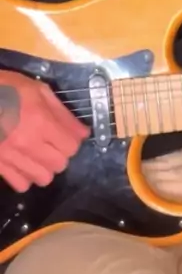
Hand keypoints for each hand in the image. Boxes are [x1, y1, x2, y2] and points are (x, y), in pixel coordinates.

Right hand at [0, 71, 89, 192]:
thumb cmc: (5, 88)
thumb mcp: (37, 90)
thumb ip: (62, 112)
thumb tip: (83, 133)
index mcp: (41, 121)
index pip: (71, 146)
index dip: (72, 140)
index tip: (67, 134)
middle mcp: (28, 143)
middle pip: (60, 165)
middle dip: (60, 154)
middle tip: (52, 143)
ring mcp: (11, 157)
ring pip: (43, 178)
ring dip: (45, 167)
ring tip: (38, 154)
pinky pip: (21, 185)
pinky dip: (26, 177)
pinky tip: (23, 163)